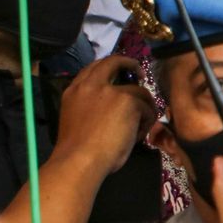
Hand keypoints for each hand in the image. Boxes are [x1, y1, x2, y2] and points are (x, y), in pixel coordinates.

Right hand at [54, 56, 155, 176]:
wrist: (80, 160)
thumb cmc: (77, 150)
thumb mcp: (77, 118)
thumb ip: (91, 106)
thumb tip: (112, 109)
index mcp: (74, 90)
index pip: (94, 68)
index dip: (111, 67)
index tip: (122, 72)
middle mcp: (91, 85)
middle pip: (114, 62)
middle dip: (131, 64)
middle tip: (141, 76)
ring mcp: (111, 91)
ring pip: (140, 91)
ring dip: (144, 108)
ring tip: (139, 127)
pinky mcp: (128, 101)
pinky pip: (147, 109)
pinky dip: (147, 123)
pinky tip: (137, 136)